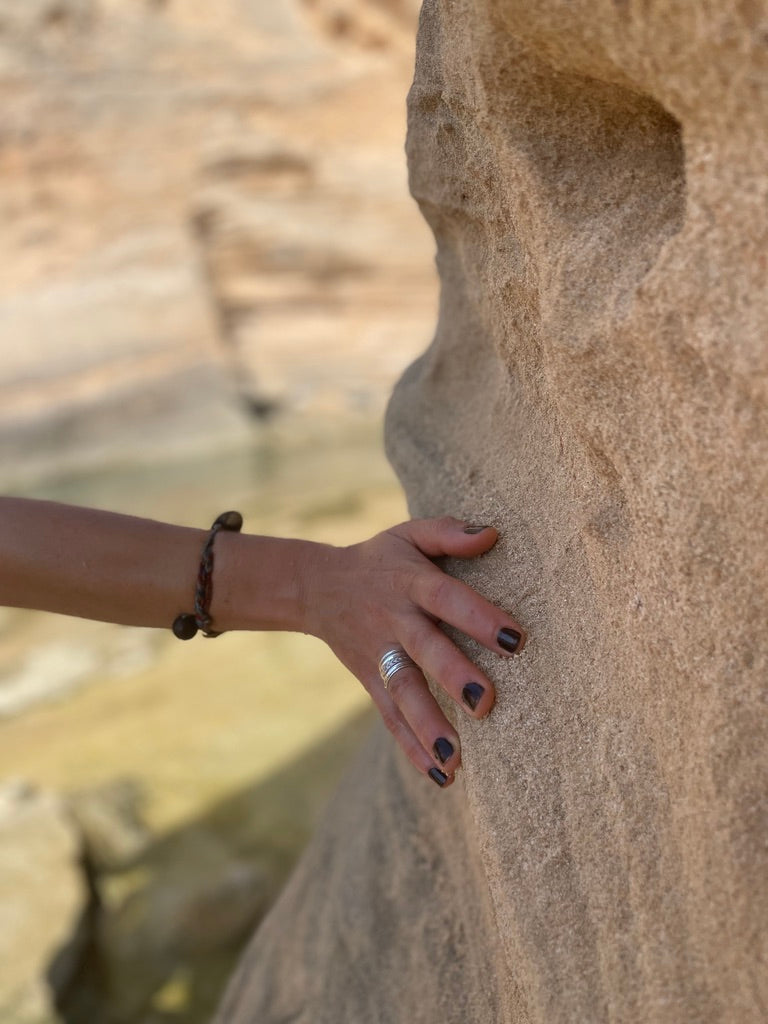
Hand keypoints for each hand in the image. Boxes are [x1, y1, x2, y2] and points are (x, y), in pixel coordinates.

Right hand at [304, 517, 525, 786]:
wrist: (318, 587)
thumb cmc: (381, 558)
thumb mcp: (409, 533)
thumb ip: (449, 532)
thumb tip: (493, 535)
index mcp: (410, 582)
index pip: (447, 599)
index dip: (479, 618)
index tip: (515, 640)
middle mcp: (395, 621)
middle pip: (424, 650)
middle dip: (452, 677)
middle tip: (486, 703)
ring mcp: (380, 655)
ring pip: (403, 693)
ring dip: (428, 726)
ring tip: (456, 760)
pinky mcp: (371, 681)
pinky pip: (390, 716)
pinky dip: (412, 747)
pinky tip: (441, 775)